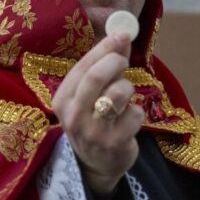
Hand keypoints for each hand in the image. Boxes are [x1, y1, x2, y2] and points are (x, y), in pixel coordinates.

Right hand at [51, 33, 143, 193]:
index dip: (105, 47)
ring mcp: (93, 131)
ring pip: (118, 94)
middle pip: (95, 78)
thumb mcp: (90, 94)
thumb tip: (122, 34)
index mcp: (62, 99)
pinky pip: (135, 114)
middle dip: (115, 62)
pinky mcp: (114, 143)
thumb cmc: (94, 120)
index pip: (82, 66)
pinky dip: (137, 112)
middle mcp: (73, 116)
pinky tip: (128, 122)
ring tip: (124, 98)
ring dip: (127, 88)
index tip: (122, 34)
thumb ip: (104, 65)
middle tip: (124, 61)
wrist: (96, 165)